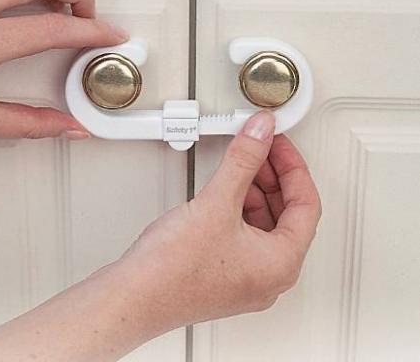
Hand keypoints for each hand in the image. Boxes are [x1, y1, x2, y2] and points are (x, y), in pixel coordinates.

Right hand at [0, 112, 321, 361]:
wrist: (122, 300)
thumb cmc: (163, 270)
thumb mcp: (213, 202)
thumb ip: (241, 160)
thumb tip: (259, 129)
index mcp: (277, 261)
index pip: (306, 204)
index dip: (294, 164)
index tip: (278, 138)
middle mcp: (263, 272)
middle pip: (285, 211)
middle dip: (270, 172)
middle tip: (255, 143)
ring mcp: (237, 273)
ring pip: (260, 219)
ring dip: (249, 187)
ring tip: (233, 160)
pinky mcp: (211, 267)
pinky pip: (235, 228)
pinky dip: (230, 203)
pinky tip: (213, 187)